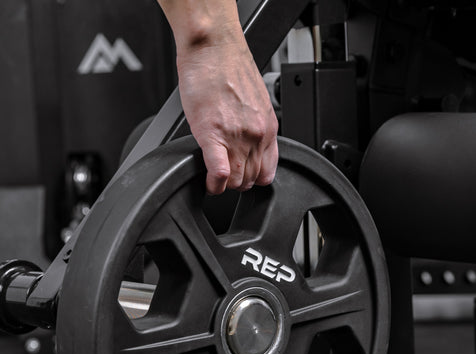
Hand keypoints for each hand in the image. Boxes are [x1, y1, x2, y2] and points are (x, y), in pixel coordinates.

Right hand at [158, 1, 277, 193]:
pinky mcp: (213, 134)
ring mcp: (236, 136)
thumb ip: (253, 127)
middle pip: (250, 180)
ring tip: (213, 177)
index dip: (252, 180)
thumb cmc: (227, 67)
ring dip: (223, 185)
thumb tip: (244, 145)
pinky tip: (208, 181)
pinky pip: (219, 173)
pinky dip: (213, 183)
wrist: (213, 46)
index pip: (267, 173)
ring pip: (235, 182)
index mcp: (268, 127)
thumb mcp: (253, 102)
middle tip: (223, 175)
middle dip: (235, 183)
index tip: (241, 177)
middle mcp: (256, 134)